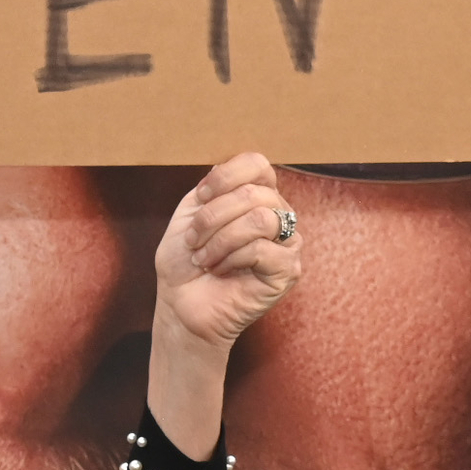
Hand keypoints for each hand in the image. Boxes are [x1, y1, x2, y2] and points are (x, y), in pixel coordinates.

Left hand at [155, 154, 301, 350]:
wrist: (182, 304)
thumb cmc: (185, 262)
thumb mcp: (189, 215)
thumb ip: (211, 189)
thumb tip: (223, 170)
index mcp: (256, 197)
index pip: (257, 165)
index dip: (225, 177)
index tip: (199, 199)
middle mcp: (277, 215)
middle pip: (254, 193)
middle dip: (213, 217)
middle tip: (193, 241)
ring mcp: (287, 243)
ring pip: (261, 219)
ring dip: (220, 240)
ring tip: (204, 259)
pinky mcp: (288, 271)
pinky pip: (261, 250)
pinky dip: (231, 259)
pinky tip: (220, 271)